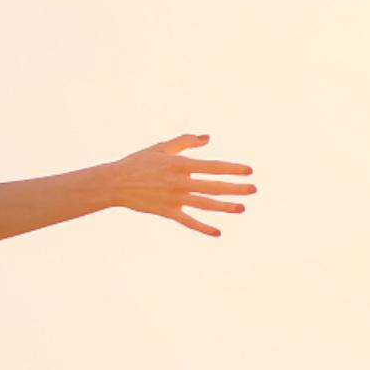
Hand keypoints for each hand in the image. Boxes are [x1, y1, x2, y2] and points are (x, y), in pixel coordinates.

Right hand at [97, 134, 256, 236]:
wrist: (115, 183)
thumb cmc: (137, 163)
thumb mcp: (161, 148)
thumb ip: (185, 142)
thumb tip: (207, 138)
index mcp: (180, 164)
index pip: (213, 166)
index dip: (232, 168)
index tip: (249, 171)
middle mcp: (180, 182)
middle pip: (213, 186)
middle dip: (236, 188)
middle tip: (254, 189)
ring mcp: (174, 199)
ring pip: (205, 204)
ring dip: (225, 207)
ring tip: (242, 208)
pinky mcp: (167, 212)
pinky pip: (188, 221)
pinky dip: (203, 227)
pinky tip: (217, 231)